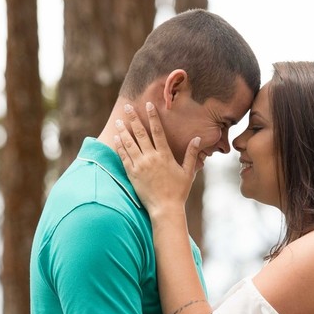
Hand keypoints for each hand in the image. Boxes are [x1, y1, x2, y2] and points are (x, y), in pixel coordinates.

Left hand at [112, 101, 196, 221]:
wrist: (165, 209)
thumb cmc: (178, 192)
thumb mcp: (188, 172)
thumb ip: (191, 154)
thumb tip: (197, 138)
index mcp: (165, 155)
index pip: (158, 131)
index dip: (153, 116)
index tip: (148, 105)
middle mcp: (151, 158)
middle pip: (140, 133)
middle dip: (133, 119)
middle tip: (127, 107)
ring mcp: (140, 166)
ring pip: (129, 143)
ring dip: (123, 131)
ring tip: (118, 121)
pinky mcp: (132, 174)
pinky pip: (124, 157)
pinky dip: (119, 147)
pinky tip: (116, 139)